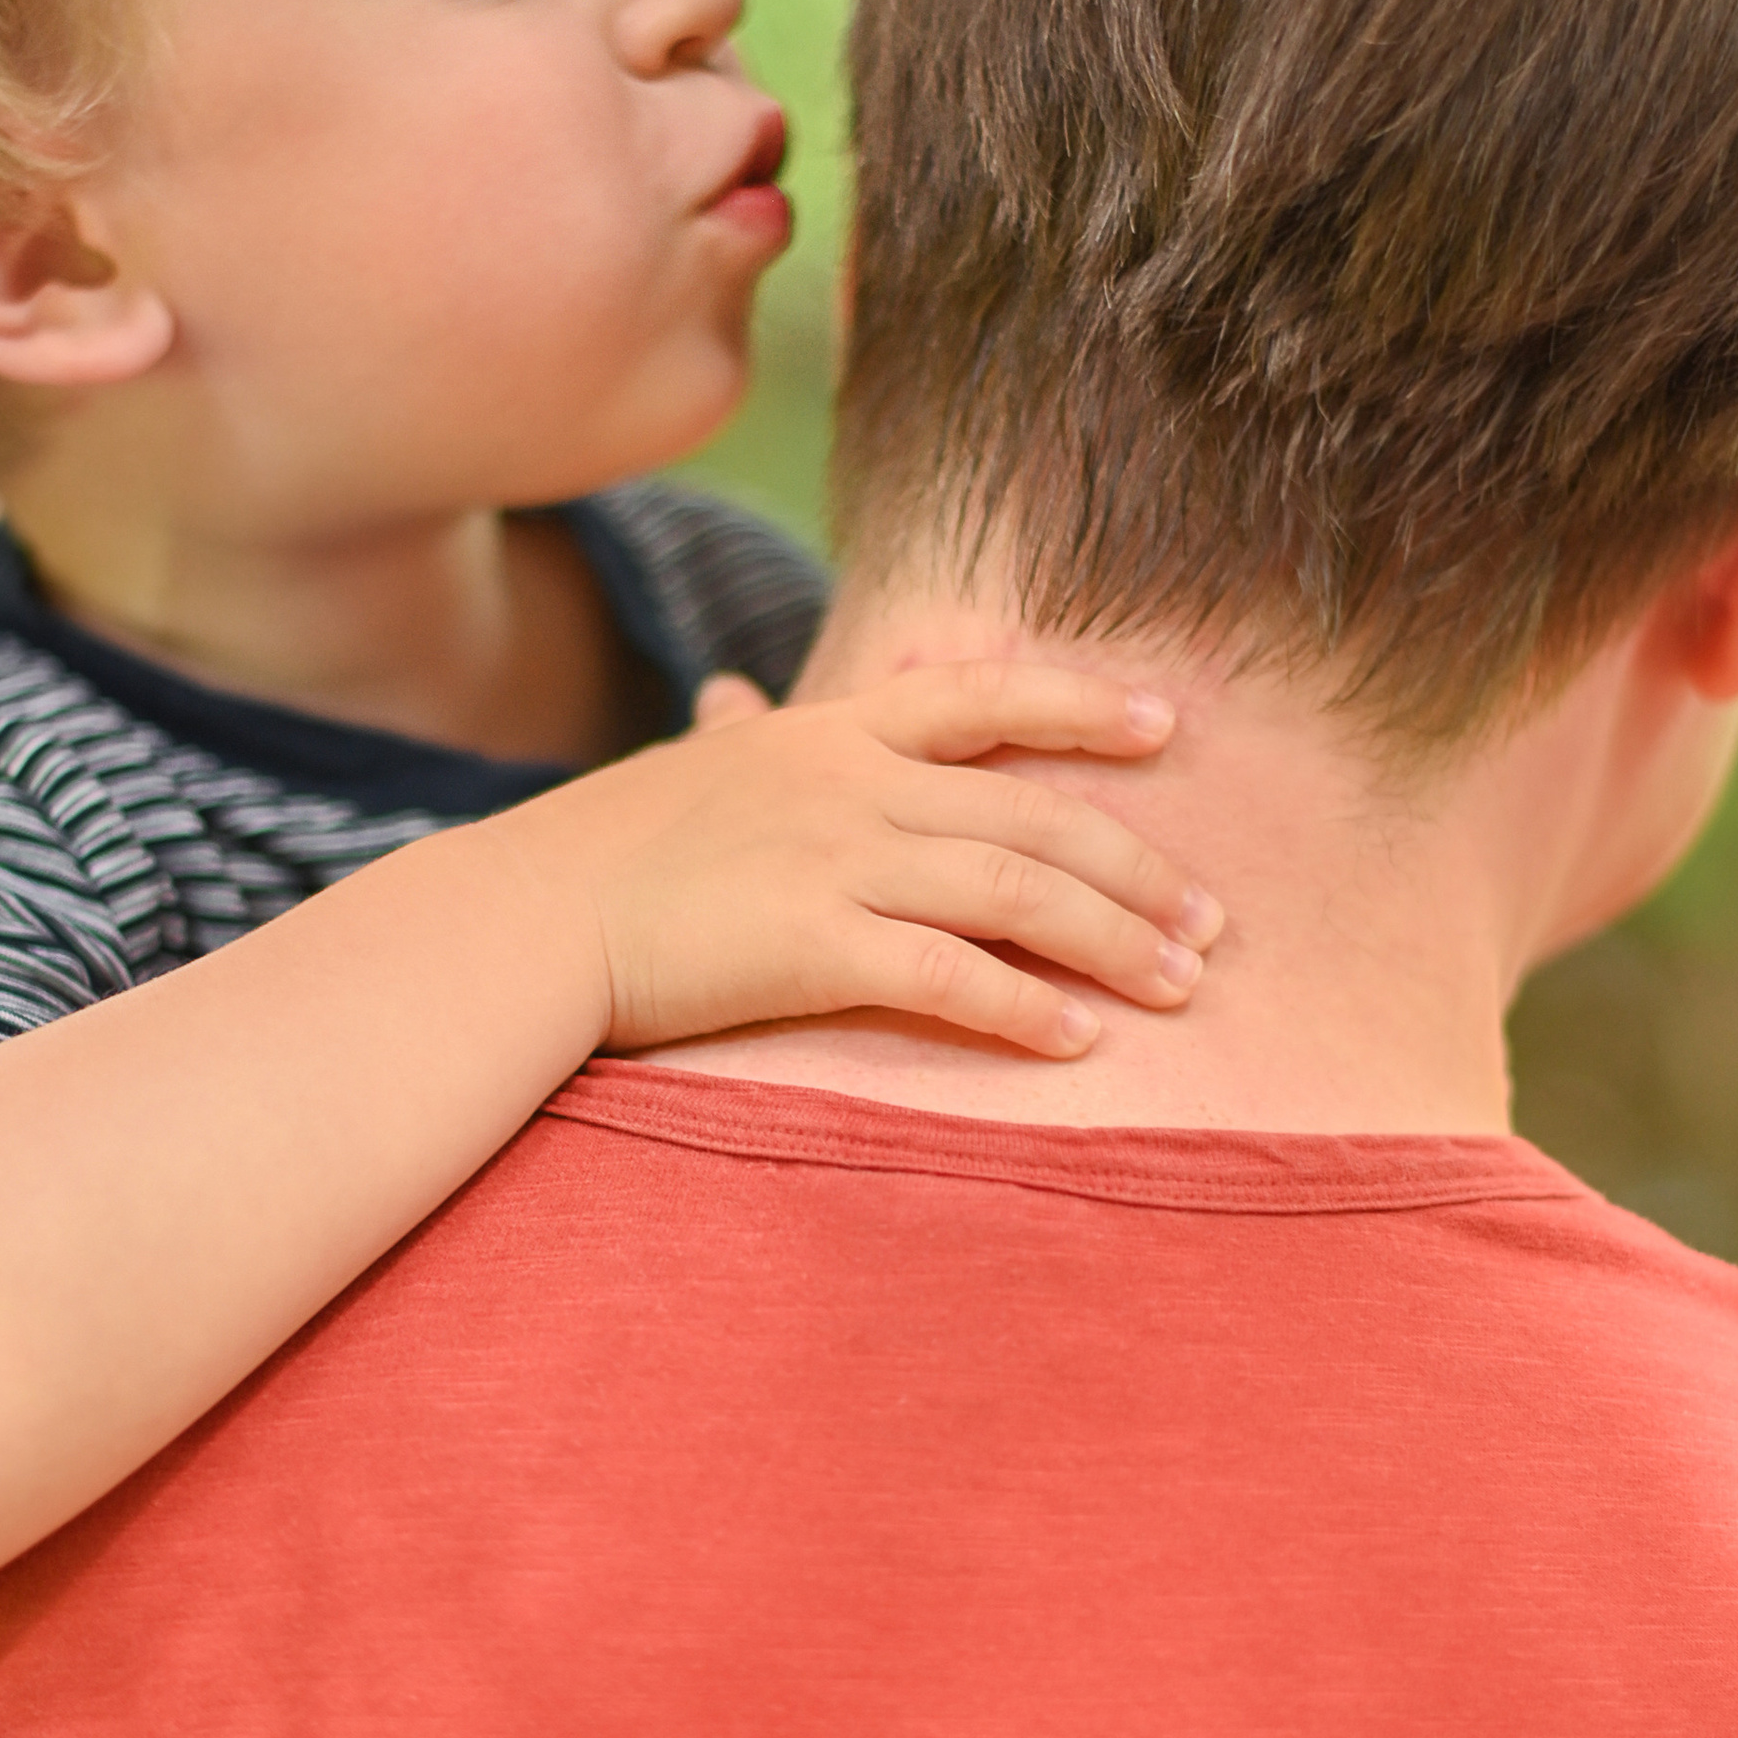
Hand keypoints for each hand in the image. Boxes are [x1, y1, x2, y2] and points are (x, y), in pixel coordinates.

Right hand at [505, 660, 1221, 1059]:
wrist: (527, 916)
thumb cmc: (603, 854)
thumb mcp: (688, 770)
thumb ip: (740, 740)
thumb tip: (731, 701)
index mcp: (829, 732)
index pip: (985, 698)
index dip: (1085, 708)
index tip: (1168, 726)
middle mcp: (849, 784)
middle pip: (1034, 814)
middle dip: (1139, 868)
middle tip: (1210, 924)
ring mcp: (834, 861)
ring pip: (1016, 892)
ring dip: (1114, 941)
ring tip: (1177, 987)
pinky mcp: (811, 947)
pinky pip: (950, 975)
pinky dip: (1025, 1007)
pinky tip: (1075, 1039)